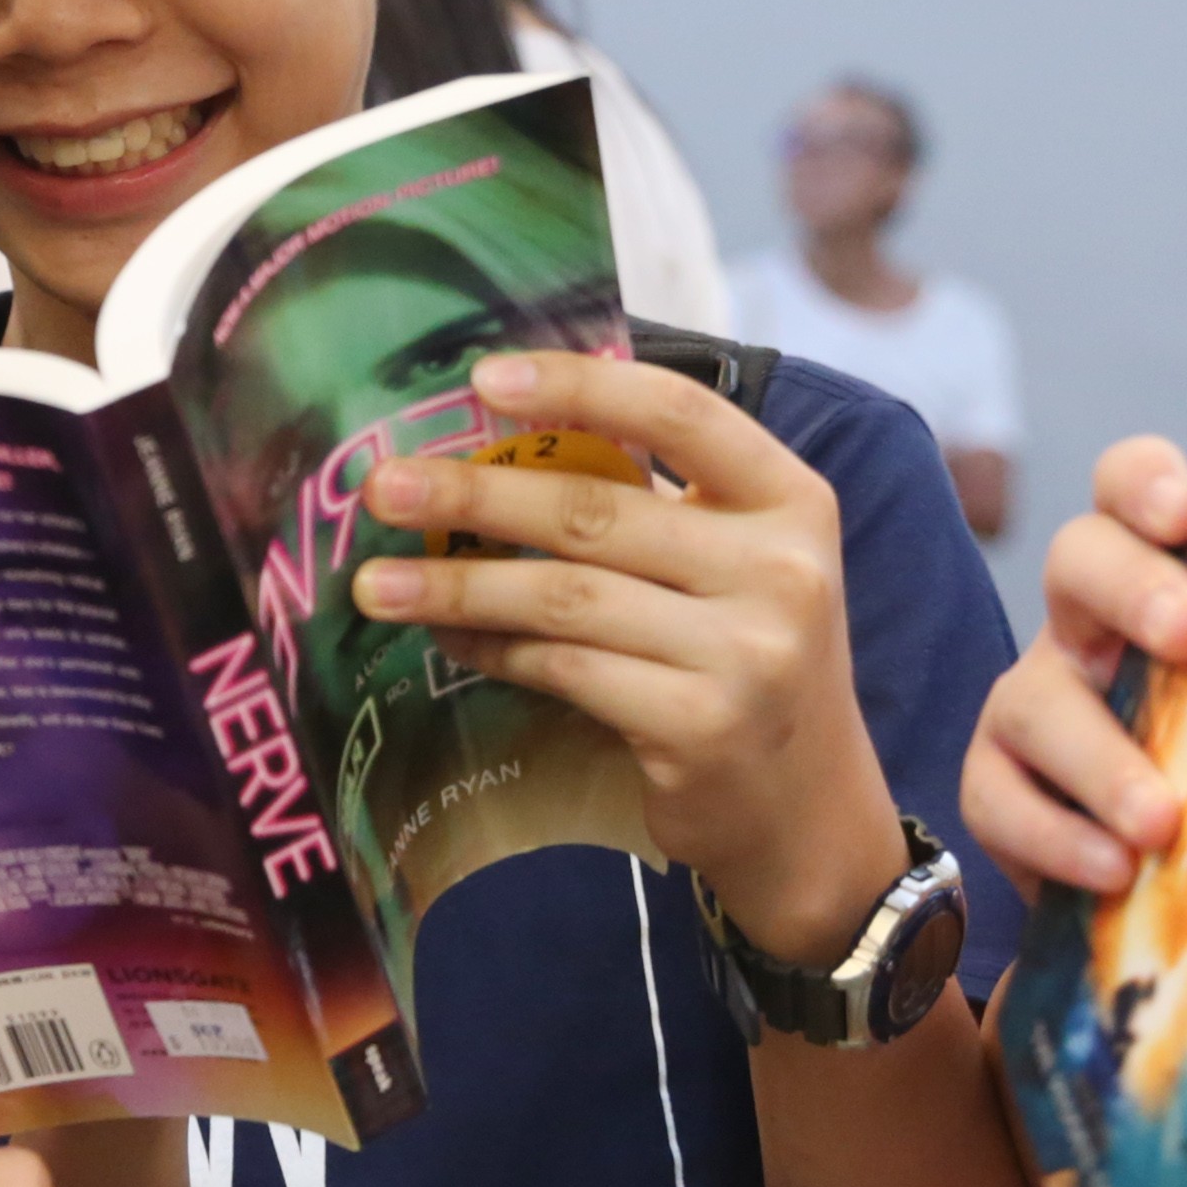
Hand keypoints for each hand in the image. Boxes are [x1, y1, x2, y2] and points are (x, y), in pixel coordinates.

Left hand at [351, 351, 900, 964]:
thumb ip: (655, 504)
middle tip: (383, 489)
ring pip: (566, 596)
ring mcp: (746, 652)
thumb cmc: (749, 659)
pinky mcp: (699, 725)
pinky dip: (497, 651)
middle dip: (476, 495)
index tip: (483, 378)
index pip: (680, 412)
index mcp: (791, 500)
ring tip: (377, 584)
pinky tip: (450, 641)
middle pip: (597, 509)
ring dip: (459, 585)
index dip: (579, 386)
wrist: (808, 808)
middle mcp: (781, 569)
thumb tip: (496, 447)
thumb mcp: (737, 564)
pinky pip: (566, 669)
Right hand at [959, 434, 1186, 896]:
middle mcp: (1088, 623)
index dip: (1145, 482)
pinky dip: (1056, 836)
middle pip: (1076, 559)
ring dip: (1100, 757)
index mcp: (1161, 576)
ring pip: (1035, 699)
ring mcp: (1036, 700)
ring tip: (1160, 820)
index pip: (1130, 487)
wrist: (1174, 873)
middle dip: (1129, 586)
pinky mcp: (998, 782)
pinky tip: (1114, 870)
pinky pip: (999, 798)